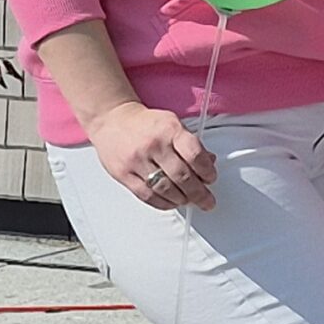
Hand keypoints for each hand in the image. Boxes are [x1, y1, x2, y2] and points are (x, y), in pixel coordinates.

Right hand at [87, 102, 216, 212]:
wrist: (112, 120)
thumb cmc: (145, 123)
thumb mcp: (173, 124)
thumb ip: (191, 144)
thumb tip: (210, 162)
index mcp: (170, 130)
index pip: (195, 155)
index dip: (207, 171)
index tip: (211, 179)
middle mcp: (153, 145)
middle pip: (181, 176)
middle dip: (199, 193)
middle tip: (207, 200)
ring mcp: (137, 161)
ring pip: (165, 189)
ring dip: (182, 200)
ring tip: (189, 201)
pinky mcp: (123, 174)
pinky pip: (146, 195)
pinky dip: (163, 203)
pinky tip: (171, 202)